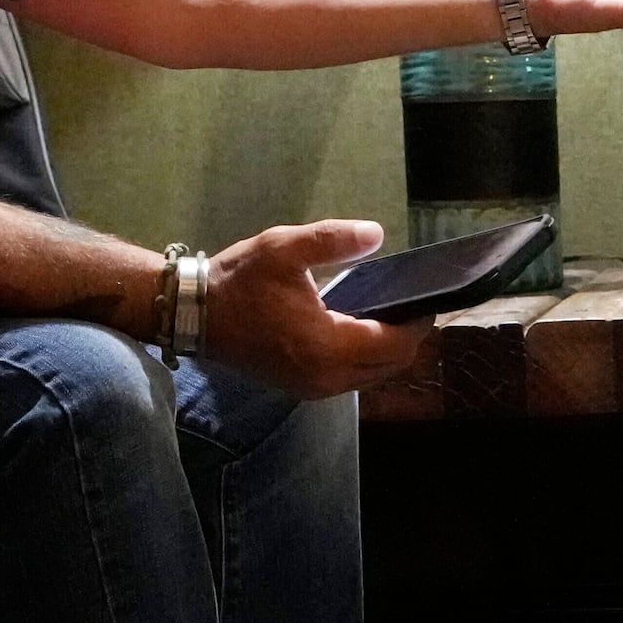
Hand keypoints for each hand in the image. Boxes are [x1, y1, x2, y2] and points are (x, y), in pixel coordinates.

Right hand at [200, 219, 427, 399]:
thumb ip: (333, 240)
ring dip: (386, 351)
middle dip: (407, 338)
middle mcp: (326, 377)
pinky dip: (364, 359)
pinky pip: (349, 380)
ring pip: (371, 376)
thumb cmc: (240, 281)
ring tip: (390, 315)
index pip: (395, 344)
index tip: (428, 299)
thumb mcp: (284, 249)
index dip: (417, 323)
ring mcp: (312, 388)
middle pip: (390, 366)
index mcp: (328, 346)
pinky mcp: (300, 389)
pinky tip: (361, 330)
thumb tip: (377, 234)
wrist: (194, 314)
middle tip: (413, 305)